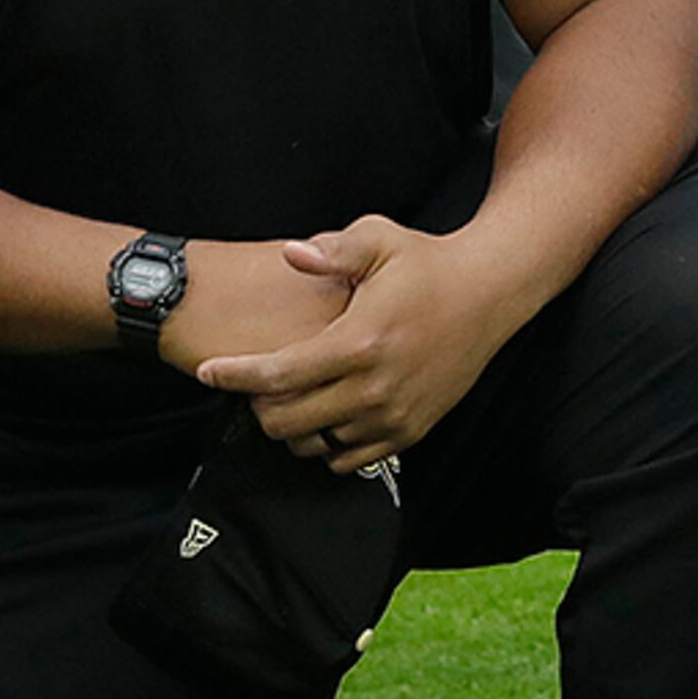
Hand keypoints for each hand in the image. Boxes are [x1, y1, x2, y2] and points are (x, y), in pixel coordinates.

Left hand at [193, 218, 531, 475]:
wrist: (490, 294)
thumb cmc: (428, 265)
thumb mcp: (381, 239)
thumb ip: (333, 249)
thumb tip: (291, 254)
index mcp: (360, 341)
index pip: (278, 373)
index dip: (232, 375)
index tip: (207, 372)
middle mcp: (376, 387)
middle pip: (286, 419)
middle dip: (258, 403)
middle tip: (258, 380)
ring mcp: (394, 415)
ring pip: (313, 445)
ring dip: (292, 425)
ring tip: (292, 396)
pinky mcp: (410, 431)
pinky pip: (347, 459)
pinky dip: (326, 443)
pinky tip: (326, 413)